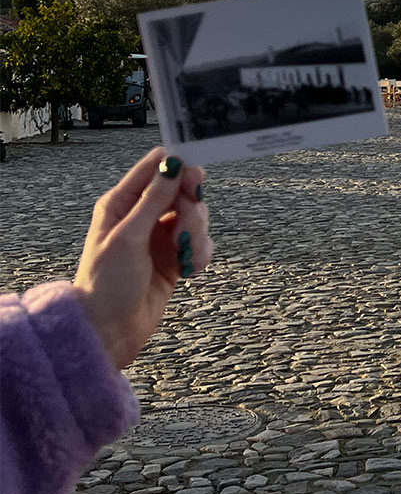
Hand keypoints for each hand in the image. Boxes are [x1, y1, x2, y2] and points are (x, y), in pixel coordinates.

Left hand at [73, 148, 212, 370]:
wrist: (109, 330)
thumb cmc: (107, 282)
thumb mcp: (129, 236)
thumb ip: (154, 199)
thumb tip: (173, 163)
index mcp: (122, 202)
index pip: (156, 167)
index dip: (179, 168)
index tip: (196, 179)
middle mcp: (142, 215)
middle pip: (184, 191)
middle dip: (192, 210)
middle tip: (184, 232)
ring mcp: (160, 236)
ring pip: (196, 217)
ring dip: (197, 235)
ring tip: (184, 257)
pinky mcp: (175, 257)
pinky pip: (200, 243)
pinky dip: (200, 254)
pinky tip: (189, 269)